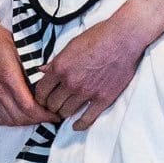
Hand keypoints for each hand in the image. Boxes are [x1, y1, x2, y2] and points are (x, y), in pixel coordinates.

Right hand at [0, 14, 58, 127]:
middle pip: (21, 117)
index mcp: (9, 78)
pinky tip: (19, 116)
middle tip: (49, 116)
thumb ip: (32, 70)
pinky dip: (11, 121)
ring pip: (9, 120)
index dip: (44, 115)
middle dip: (38, 120)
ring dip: (25, 122)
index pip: (29, 107)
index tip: (55, 115)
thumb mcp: (21, 51)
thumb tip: (47, 84)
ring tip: (36, 117)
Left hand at [35, 11, 147, 130]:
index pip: (41, 91)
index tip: (43, 99)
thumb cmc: (98, 37)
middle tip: (54, 105)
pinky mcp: (102, 99)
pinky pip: (87, 118)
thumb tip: (43, 70)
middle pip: (52, 104)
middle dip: (51, 106)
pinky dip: (79, 124)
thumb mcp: (71, 45)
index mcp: (60, 68)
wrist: (123, 39)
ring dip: (64, 113)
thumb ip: (56, 61)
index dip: (40, 97)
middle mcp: (70, 82)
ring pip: (66, 113)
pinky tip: (76, 125)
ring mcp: (86, 92)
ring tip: (65, 111)